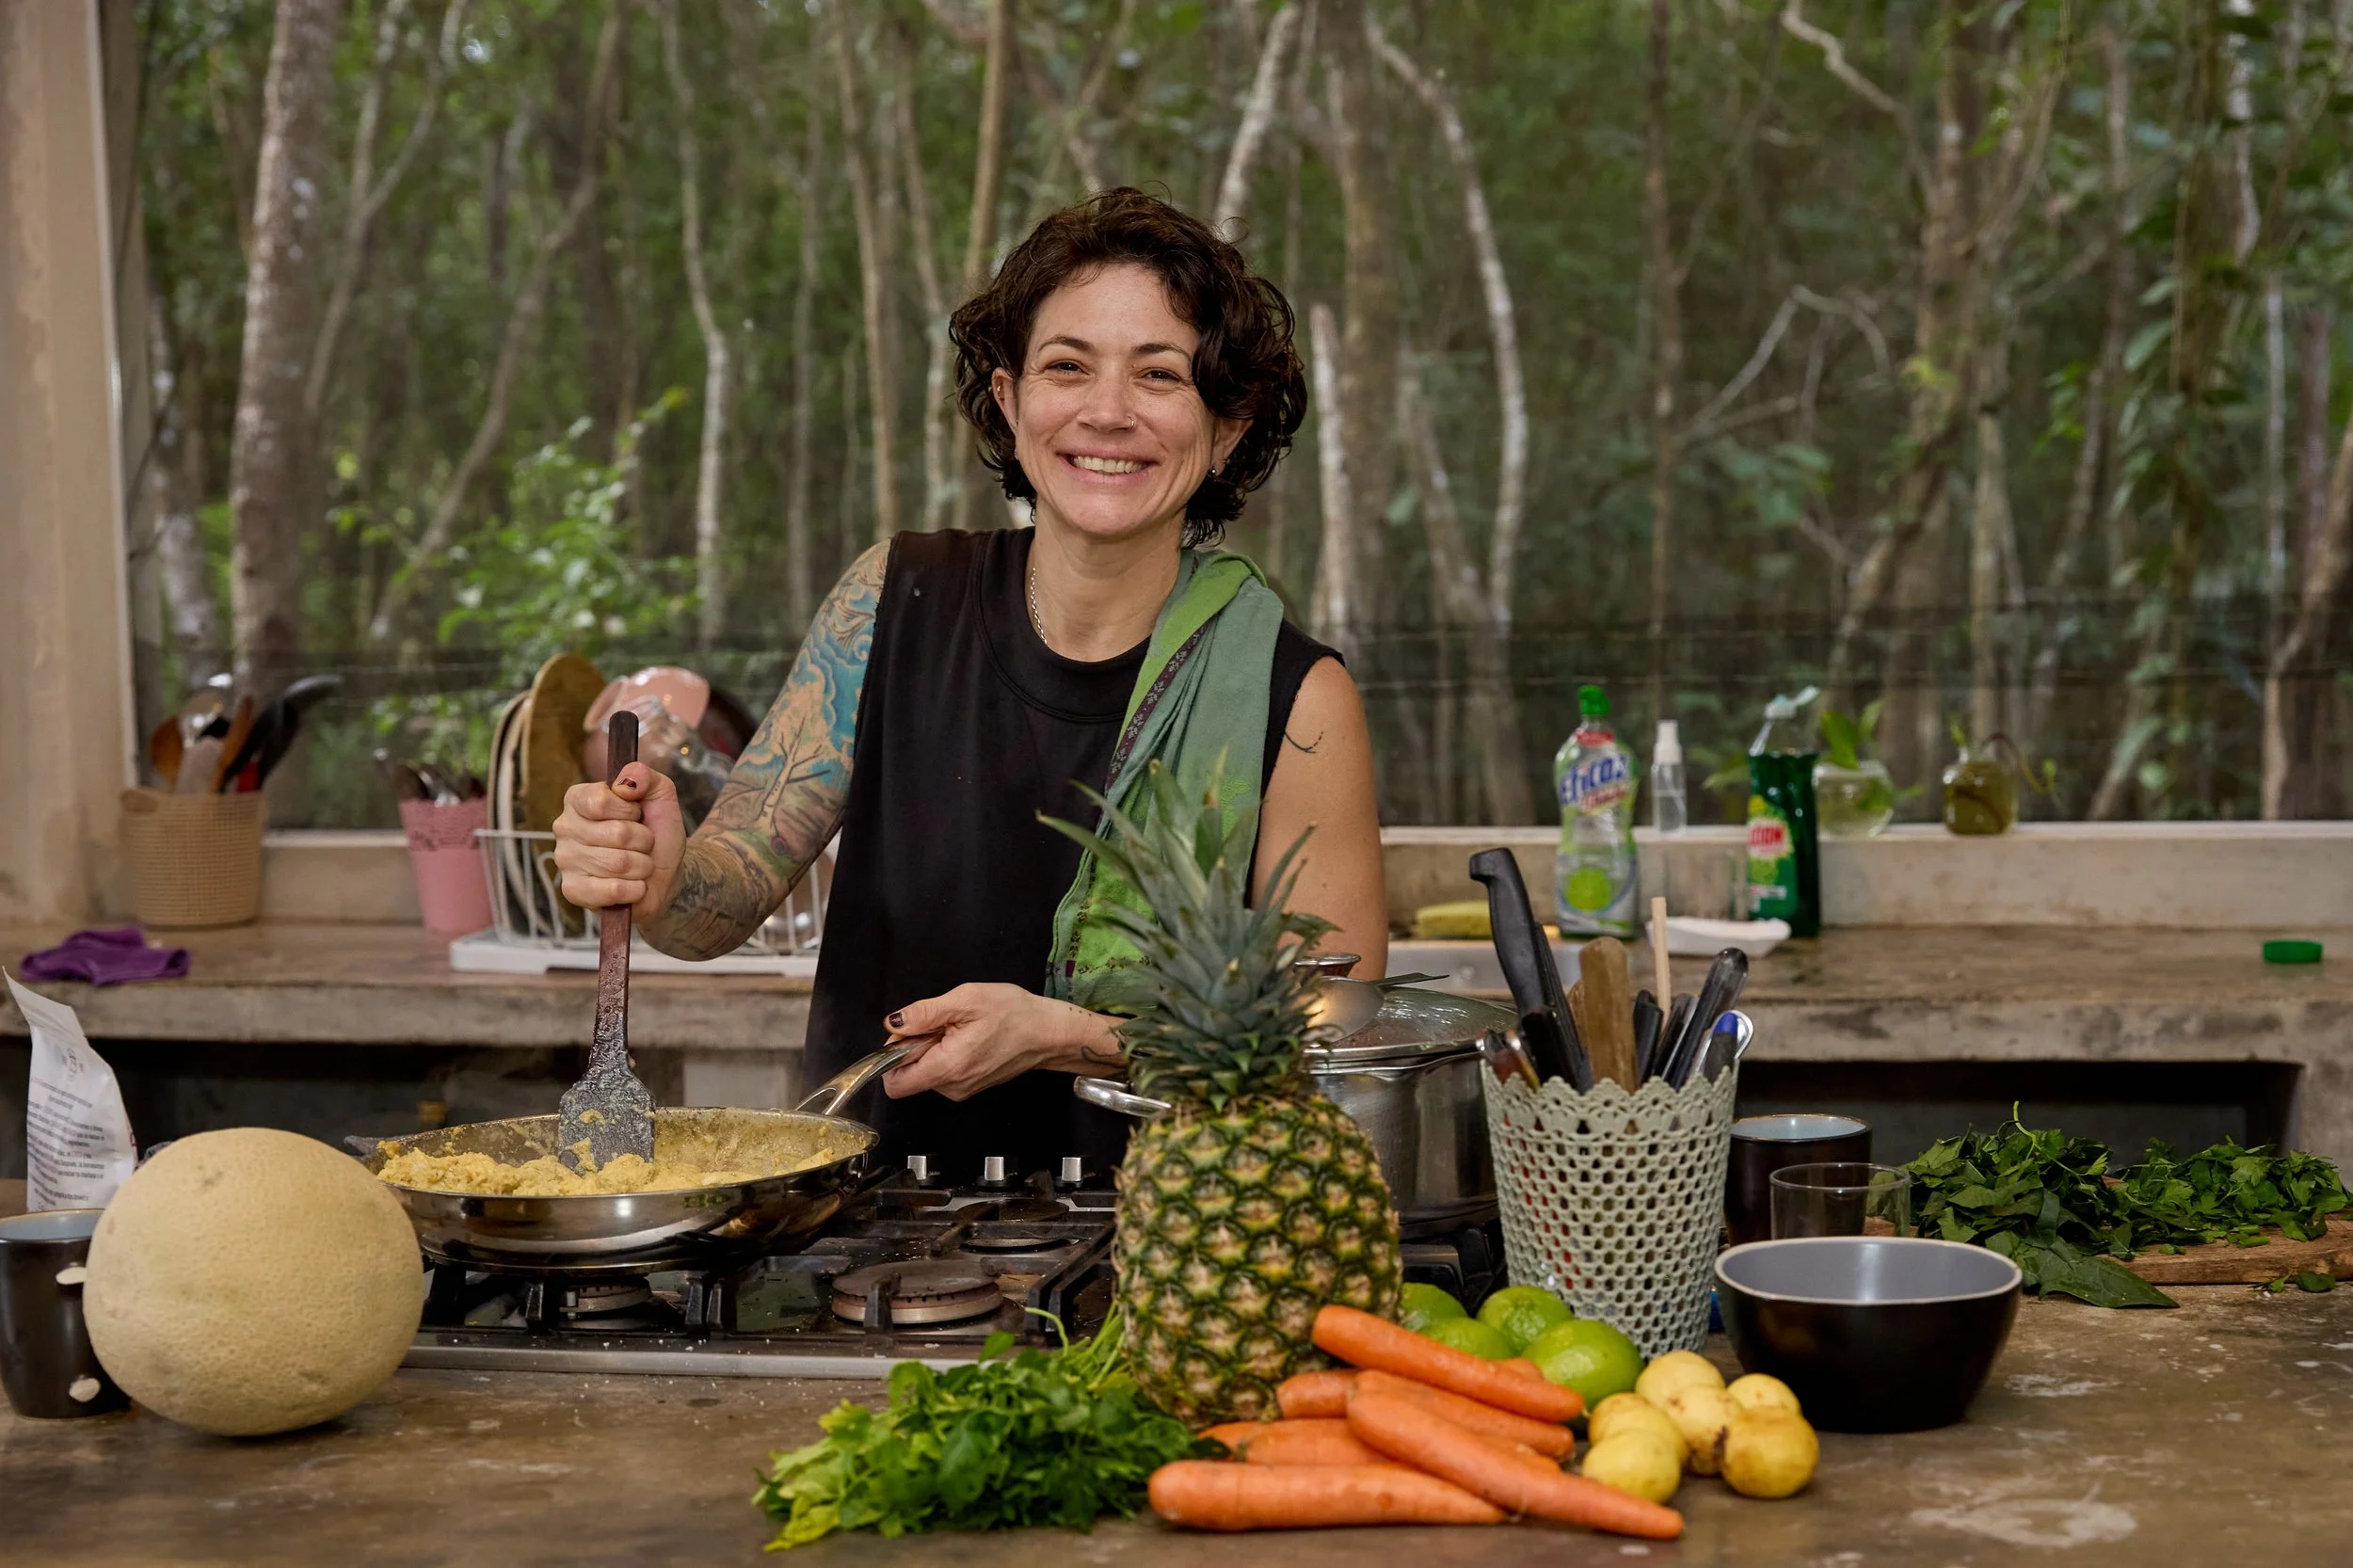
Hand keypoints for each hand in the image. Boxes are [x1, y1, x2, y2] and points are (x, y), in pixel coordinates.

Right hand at [551, 763, 686, 919]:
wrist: (664, 873)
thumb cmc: (656, 832)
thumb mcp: (659, 795)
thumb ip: (644, 776)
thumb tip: (626, 783)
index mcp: (578, 799)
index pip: (601, 801)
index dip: (630, 810)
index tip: (637, 815)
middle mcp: (564, 827)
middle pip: (616, 833)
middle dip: (643, 841)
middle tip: (642, 844)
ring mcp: (565, 860)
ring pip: (618, 863)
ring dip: (642, 865)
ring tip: (638, 864)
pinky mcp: (572, 891)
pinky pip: (613, 889)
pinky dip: (635, 889)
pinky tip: (631, 886)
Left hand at [880, 984, 1123, 1101]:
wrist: (1048, 1033)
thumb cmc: (1013, 1013)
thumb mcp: (966, 1000)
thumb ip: (924, 1013)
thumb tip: (893, 1023)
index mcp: (946, 1068)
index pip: (894, 1083)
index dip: (893, 1054)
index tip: (914, 1031)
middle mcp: (951, 1087)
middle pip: (908, 1075)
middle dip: (915, 1047)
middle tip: (944, 1024)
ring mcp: (961, 1089)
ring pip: (925, 1072)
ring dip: (933, 1048)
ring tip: (962, 1028)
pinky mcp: (969, 1086)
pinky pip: (942, 1072)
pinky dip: (946, 1054)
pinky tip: (969, 1037)